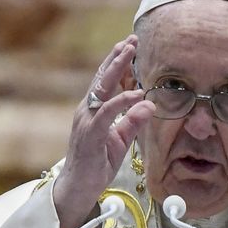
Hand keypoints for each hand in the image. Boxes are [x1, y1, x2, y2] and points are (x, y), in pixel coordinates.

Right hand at [53, 35, 155, 227]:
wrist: (77, 188)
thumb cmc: (97, 164)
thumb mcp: (120, 140)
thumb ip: (133, 122)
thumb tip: (150, 104)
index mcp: (94, 110)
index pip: (106, 82)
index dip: (118, 63)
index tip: (131, 46)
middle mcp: (87, 110)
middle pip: (103, 77)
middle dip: (118, 57)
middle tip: (132, 40)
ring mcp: (87, 120)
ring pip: (102, 88)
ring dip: (117, 68)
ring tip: (130, 52)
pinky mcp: (90, 133)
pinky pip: (107, 113)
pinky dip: (122, 101)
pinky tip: (137, 94)